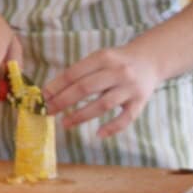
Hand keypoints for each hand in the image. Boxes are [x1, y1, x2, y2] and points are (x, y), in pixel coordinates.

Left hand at [44, 44, 163, 138]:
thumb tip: (50, 92)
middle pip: (85, 88)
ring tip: (64, 123)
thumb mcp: (98, 59)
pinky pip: (126, 118)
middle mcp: (118, 72)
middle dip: (63, 101)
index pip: (74, 74)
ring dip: (81, 116)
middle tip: (48, 111)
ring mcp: (130, 87)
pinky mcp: (141, 101)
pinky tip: (98, 134)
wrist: (150, 59)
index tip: (41, 98)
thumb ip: (78, 73)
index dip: (55, 87)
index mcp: (103, 58)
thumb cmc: (115, 62)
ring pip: (103, 104)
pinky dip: (112, 127)